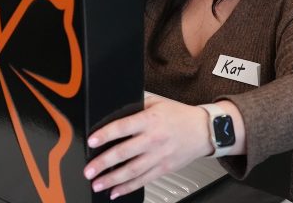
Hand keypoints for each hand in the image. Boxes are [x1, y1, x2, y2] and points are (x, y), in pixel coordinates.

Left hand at [84, 95, 234, 198]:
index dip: (105, 135)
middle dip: (103, 163)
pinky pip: (143, 180)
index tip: (91, 141)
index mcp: (149, 120)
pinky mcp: (164, 168)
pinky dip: (128, 188)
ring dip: (112, 179)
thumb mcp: (156, 102)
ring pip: (132, 171)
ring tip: (97, 184)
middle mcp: (153, 139)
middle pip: (124, 152)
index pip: (123, 127)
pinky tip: (115, 191)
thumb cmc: (179, 115)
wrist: (204, 130)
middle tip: (88, 170)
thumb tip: (114, 108)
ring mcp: (159, 156)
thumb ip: (135, 106)